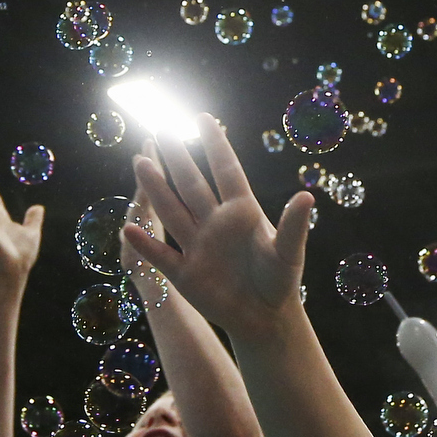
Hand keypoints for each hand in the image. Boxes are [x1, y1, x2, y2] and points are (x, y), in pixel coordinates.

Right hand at [125, 118, 313, 344]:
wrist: (265, 319)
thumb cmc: (281, 281)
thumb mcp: (288, 252)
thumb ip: (293, 225)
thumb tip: (306, 197)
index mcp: (241, 212)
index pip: (225, 170)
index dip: (215, 144)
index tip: (202, 117)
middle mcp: (215, 222)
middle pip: (191, 183)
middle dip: (177, 156)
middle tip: (161, 127)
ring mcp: (197, 245)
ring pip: (171, 210)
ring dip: (156, 188)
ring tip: (141, 161)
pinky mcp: (185, 273)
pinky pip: (161, 255)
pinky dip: (146, 244)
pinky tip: (130, 228)